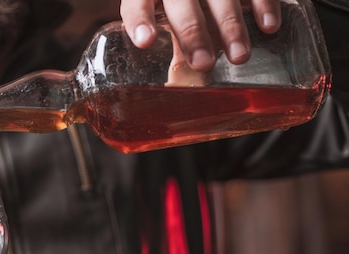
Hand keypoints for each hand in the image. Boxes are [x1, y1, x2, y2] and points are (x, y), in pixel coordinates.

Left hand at [120, 0, 281, 70]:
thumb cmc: (181, 11)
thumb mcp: (169, 25)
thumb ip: (172, 52)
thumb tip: (179, 91)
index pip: (138, 2)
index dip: (140, 19)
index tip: (145, 41)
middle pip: (183, 3)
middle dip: (193, 33)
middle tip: (202, 63)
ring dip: (231, 26)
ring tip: (238, 57)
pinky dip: (264, 4)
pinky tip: (268, 27)